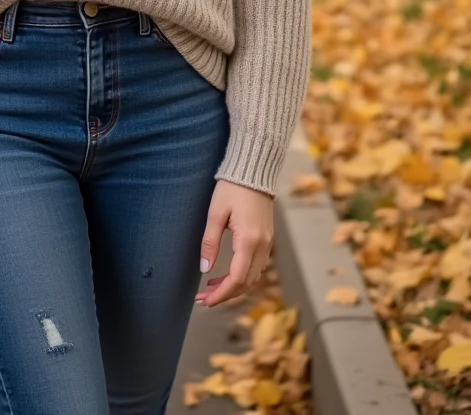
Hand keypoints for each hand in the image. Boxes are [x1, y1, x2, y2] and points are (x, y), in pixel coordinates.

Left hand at [195, 180, 272, 307]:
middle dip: (225, 294)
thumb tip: (204, 269)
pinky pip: (256, 266)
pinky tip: (226, 272)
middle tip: (203, 298)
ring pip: (253, 276)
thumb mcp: (215, 213)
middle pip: (246, 282)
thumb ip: (210, 242)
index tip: (205, 301)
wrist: (253, 170)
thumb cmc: (232, 187)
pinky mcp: (267, 238)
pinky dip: (242, 275)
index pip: (237, 279)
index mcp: (249, 240)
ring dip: (233, 286)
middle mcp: (262, 245)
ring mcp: (267, 242)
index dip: (221, 294)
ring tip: (210, 286)